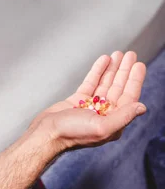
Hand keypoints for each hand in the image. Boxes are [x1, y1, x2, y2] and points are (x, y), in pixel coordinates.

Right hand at [31, 51, 146, 153]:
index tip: (139, 65)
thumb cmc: (72, 134)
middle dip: (124, 70)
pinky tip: (103, 60)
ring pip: (105, 83)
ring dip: (112, 69)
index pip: (128, 97)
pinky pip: (91, 83)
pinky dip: (98, 71)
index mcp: (113, 121)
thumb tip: (142, 107)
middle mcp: (104, 114)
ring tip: (118, 54)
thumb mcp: (102, 127)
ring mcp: (91, 106)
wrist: (47, 133)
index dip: (135, 80)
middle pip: (118, 88)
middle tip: (131, 55)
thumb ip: (123, 117)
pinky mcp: (78, 100)